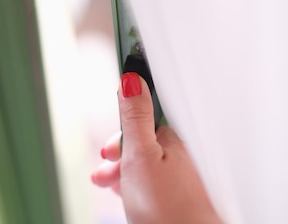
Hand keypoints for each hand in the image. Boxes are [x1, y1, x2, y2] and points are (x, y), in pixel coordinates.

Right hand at [91, 72, 220, 222]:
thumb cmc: (167, 208)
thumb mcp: (140, 155)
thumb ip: (135, 117)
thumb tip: (132, 80)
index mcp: (174, 140)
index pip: (143, 121)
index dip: (120, 133)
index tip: (109, 148)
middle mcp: (181, 157)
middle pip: (141, 144)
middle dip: (117, 157)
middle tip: (106, 173)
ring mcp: (182, 179)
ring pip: (145, 166)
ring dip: (124, 174)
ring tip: (114, 190)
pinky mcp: (180, 198)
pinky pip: (153, 184)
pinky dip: (137, 188)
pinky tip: (133, 200)